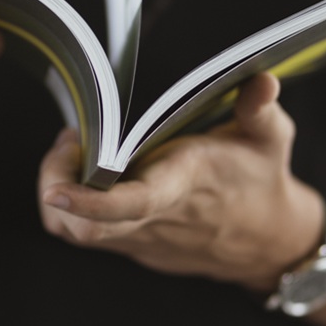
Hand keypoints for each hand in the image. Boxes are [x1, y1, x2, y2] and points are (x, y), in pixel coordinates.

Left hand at [37, 73, 323, 290]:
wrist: (265, 241)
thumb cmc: (261, 179)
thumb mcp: (270, 139)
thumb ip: (260, 109)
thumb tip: (263, 80)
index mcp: (186, 186)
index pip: (134, 204)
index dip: (89, 202)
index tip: (56, 190)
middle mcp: (156, 218)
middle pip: (85, 228)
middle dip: (55, 183)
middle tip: (71, 139)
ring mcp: (139, 237)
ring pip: (74, 231)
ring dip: (58, 189)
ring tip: (76, 148)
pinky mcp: (131, 244)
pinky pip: (84, 231)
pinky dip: (71, 203)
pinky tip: (89, 170)